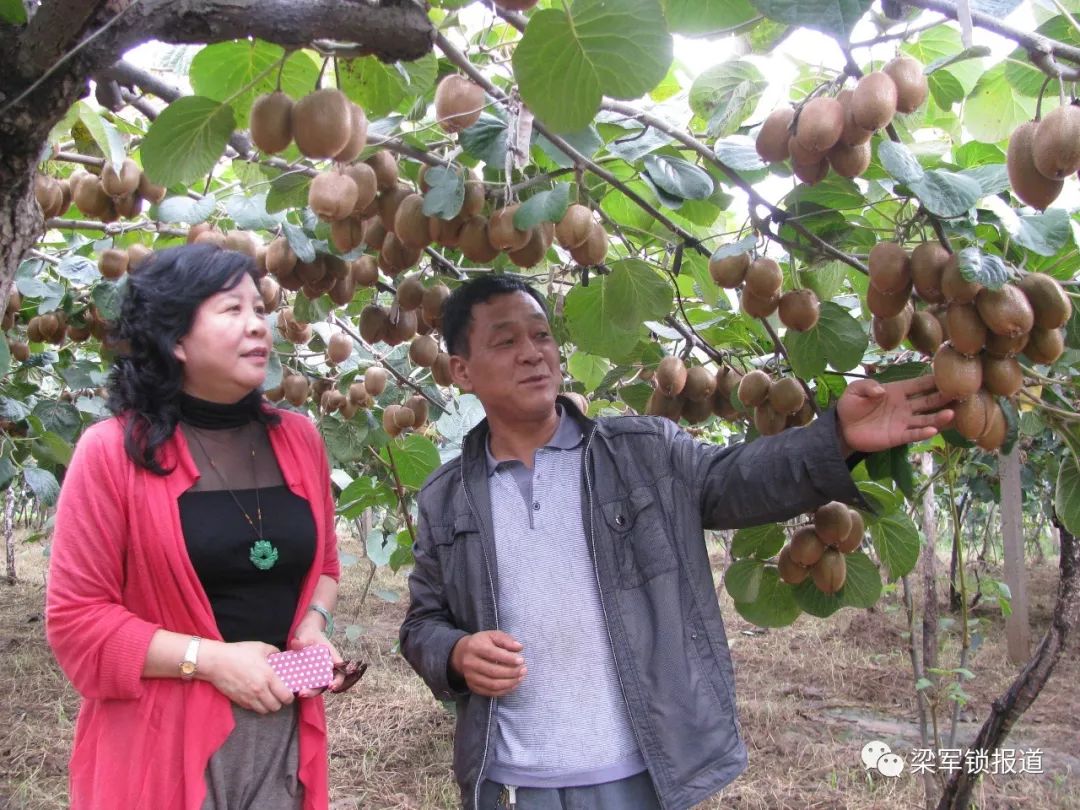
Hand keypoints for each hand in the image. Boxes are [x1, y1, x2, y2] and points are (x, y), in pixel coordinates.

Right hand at [199, 640, 293, 713]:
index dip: (290, 697)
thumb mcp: (260, 647)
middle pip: (275, 707)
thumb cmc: (239, 652)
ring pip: (264, 711)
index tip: (290, 694)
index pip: (285, 695)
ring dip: (268, 706)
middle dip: (279, 703)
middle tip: (279, 696)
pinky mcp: (239, 701)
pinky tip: (257, 697)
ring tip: (268, 698)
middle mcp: (260, 690)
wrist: (216, 662)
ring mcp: (248, 697)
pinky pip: (252, 709)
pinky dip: (257, 706)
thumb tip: (281, 656)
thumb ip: (274, 652)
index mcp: (268, 676)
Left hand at [290, 614, 344, 695]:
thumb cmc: (309, 633)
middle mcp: (326, 667)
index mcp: (332, 657)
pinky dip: (302, 687)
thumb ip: (302, 639)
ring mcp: (317, 672)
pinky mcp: (307, 674)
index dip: (338, 680)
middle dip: (316, 690)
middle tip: (304, 692)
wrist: (304, 633)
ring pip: (316, 686)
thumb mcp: (306, 633)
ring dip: (309, 692)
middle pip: (325, 683)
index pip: (340, 671)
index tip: (331, 685)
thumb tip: (296, 643)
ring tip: (299, 693)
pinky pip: (307, 683)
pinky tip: (293, 689)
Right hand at [450, 630, 525, 696]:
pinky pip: (490, 692)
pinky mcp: (472, 686)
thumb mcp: (492, 635)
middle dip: (511, 672)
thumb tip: (519, 647)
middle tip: (524, 670)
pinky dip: (504, 690)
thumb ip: (506, 640)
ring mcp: (470, 676)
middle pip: (493, 671)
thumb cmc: (482, 643)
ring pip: (492, 684)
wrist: (462, 653)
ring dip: (509, 683)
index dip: (508, 658)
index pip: (492, 654)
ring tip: (520, 678)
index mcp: (475, 647)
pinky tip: (513, 685)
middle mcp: (470, 663)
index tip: (521, 660)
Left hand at [837, 374, 954, 453]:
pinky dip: (923, 432)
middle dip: (944, 397)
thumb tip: (881, 390)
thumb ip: (867, 387)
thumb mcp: (855, 390)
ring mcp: (903, 421)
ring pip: (926, 419)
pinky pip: (913, 434)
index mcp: (897, 390)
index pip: (920, 384)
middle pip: (929, 401)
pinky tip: (933, 430)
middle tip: (961, 394)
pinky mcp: (898, 436)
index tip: (951, 376)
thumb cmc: (851, 405)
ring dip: (939, 417)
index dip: (934, 380)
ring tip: (953, 413)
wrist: (842, 427)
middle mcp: (905, 405)